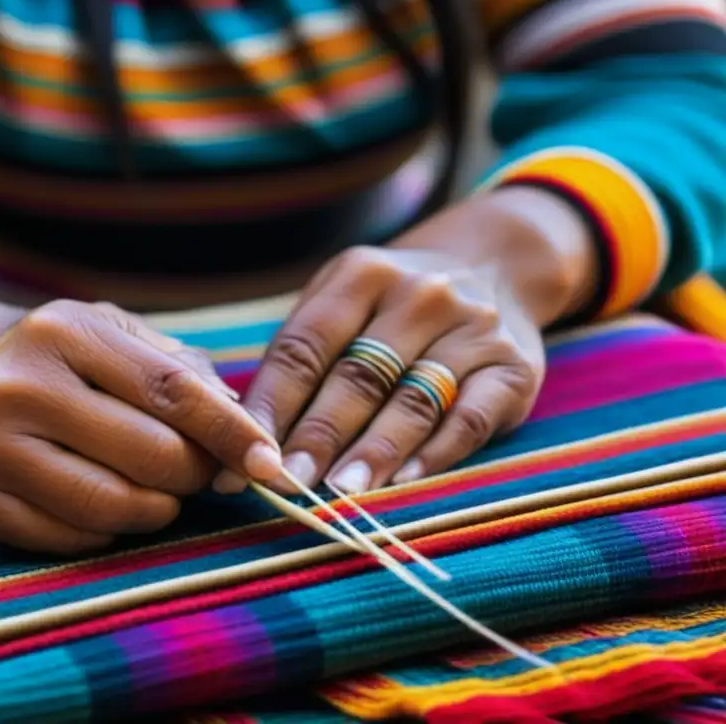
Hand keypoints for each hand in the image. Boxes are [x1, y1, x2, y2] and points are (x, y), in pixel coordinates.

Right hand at [0, 300, 281, 553]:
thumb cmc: (76, 363)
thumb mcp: (126, 340)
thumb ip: (191, 377)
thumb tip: (248, 440)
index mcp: (60, 331)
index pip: (169, 390)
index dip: (229, 431)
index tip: (270, 464)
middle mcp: (12, 387)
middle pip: (148, 454)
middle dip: (195, 472)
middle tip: (201, 471)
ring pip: (111, 505)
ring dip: (158, 507)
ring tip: (160, 489)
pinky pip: (73, 540)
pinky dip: (109, 530)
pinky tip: (107, 501)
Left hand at [233, 245, 547, 494]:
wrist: (496, 266)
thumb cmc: (393, 302)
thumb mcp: (344, 299)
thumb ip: (302, 355)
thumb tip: (246, 433)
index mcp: (361, 274)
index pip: (305, 347)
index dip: (272, 404)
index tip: (247, 453)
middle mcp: (420, 295)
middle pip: (357, 376)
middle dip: (317, 435)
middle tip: (287, 481)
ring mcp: (473, 329)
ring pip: (412, 400)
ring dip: (372, 451)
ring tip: (339, 492)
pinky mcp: (514, 368)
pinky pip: (470, 418)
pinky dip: (435, 453)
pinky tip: (403, 482)